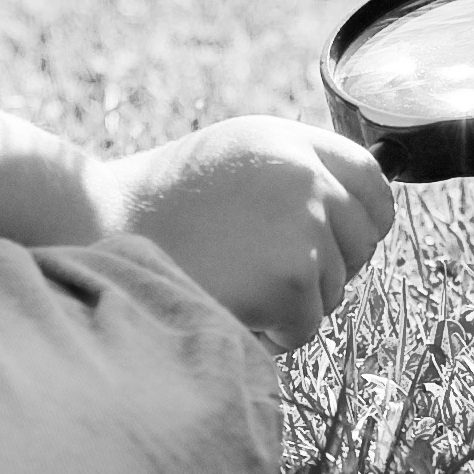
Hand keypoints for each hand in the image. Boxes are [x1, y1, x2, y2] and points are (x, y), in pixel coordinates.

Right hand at [88, 118, 396, 349]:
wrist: (99, 225)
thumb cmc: (161, 203)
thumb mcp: (234, 158)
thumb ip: (294, 171)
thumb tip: (361, 211)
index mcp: (292, 141)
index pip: (374, 181)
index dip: (366, 219)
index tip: (342, 242)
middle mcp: (306, 175)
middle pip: (362, 243)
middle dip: (326, 270)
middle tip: (264, 274)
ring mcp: (304, 225)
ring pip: (334, 290)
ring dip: (291, 303)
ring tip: (231, 282)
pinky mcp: (292, 277)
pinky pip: (307, 325)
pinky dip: (272, 332)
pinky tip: (229, 305)